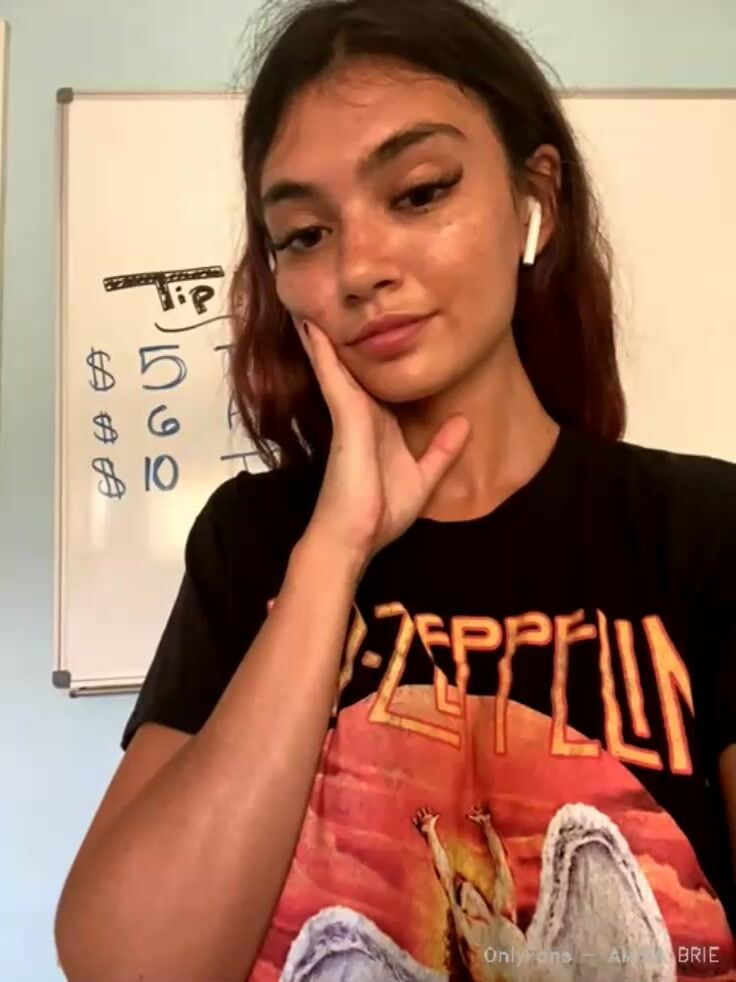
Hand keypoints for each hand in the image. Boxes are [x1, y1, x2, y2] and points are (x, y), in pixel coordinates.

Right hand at [295, 318, 469, 569]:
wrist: (356, 539)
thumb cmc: (380, 514)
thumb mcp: (423, 478)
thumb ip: (442, 450)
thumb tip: (464, 423)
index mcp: (378, 424)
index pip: (374, 379)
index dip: (371, 353)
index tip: (371, 325)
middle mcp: (361, 414)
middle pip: (350, 365)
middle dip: (342, 335)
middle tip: (331, 298)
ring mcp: (350, 414)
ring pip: (336, 363)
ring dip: (324, 333)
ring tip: (311, 297)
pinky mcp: (345, 418)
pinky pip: (333, 376)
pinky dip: (323, 351)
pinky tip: (312, 326)